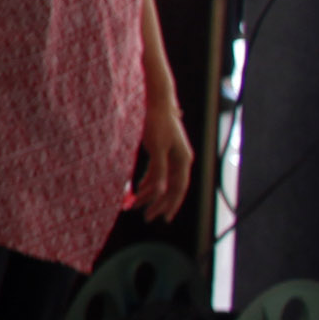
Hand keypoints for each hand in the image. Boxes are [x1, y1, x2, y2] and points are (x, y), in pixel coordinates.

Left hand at [138, 95, 197, 221]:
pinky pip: (158, 171)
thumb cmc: (157, 123)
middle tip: (146, 216)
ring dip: (150, 193)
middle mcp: (181, 159)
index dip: (170, 204)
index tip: (162, 218)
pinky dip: (149, 181)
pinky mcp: (163, 150)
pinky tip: (139, 189)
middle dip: (158, 202)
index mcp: (183, 160)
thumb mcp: (157, 148)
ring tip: (136, 204)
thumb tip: (160, 191)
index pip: (178, 189)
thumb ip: (159, 170)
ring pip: (163, 180)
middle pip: (171, 187)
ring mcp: (173, 155)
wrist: (156, 101)